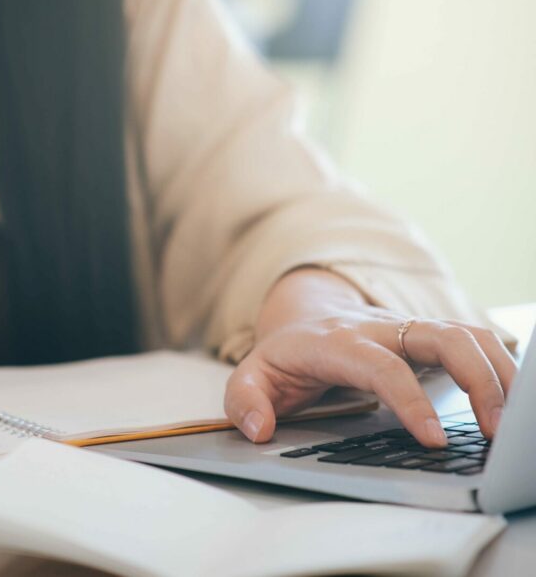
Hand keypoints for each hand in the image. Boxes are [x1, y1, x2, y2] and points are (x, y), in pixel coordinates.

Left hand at [223, 269, 515, 447]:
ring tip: (510, 423)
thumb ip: (243, 400)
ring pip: (465, 334)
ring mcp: (407, 327)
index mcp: (335, 342)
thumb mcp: (250, 375)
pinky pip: (473, 341)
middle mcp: (378, 328)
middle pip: (439, 336)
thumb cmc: (284, 354)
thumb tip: (258, 429)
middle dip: (474, 378)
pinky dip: (499, 365)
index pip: (379, 365)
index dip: (408, 399)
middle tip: (494, 429)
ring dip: (497, 373)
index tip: (432, 438)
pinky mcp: (428, 335)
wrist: (304, 313)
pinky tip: (511, 400)